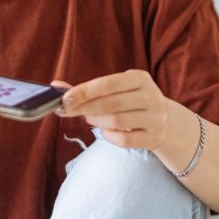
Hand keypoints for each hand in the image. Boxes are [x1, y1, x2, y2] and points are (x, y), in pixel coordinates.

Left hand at [54, 70, 172, 149]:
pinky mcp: (154, 137)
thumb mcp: (116, 90)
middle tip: (68, 111)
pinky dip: (109, 136)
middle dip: (84, 108)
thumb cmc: (130, 102)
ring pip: (116, 122)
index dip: (84, 91)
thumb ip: (87, 89)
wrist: (165, 121)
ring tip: (91, 118)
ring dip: (96, 121)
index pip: (108, 83)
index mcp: (140, 78)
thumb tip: (54, 85)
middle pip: (110, 104)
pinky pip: (124, 140)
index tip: (64, 99)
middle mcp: (151, 96)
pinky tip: (107, 131)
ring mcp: (155, 118)